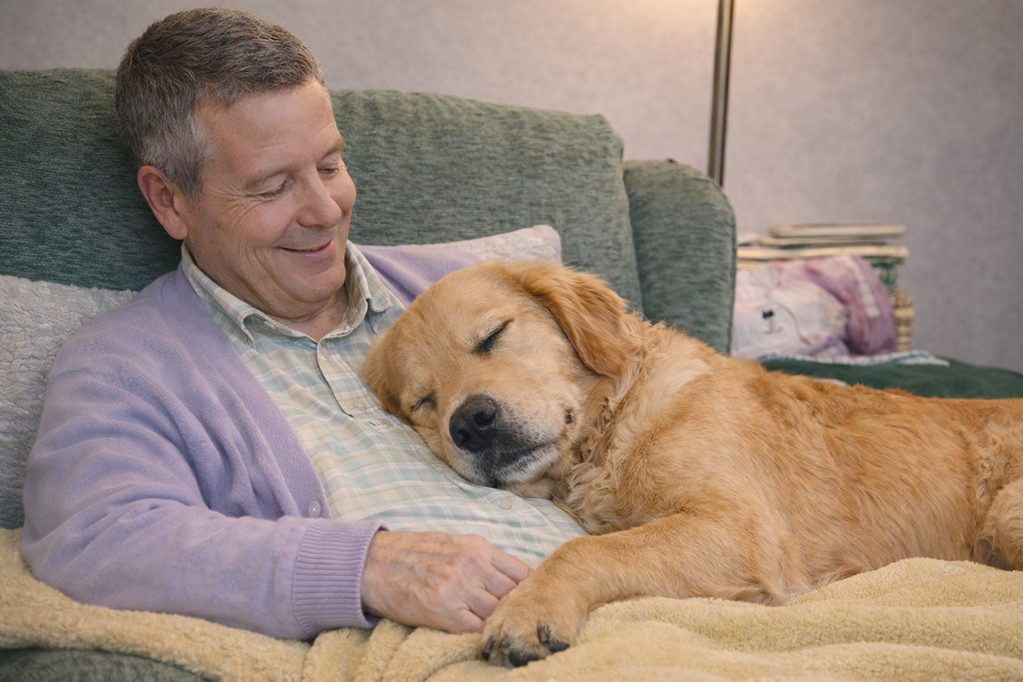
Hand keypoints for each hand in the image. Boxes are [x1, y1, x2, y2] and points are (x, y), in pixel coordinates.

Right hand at [360, 531, 530, 632]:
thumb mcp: (454, 543)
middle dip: (518, 610)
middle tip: (521, 624)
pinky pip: (476, 628)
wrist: (373, 563)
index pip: (522, 572)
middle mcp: (471, 564)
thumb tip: (516, 579)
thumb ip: (484, 559)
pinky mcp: (443, 610)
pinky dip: (481, 634)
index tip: (532, 604)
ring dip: (500, 624)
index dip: (531, 592)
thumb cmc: (414, 554)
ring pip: (497, 613)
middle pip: (514, 594)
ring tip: (502, 632)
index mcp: (477, 547)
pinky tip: (481, 637)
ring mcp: (458, 587)